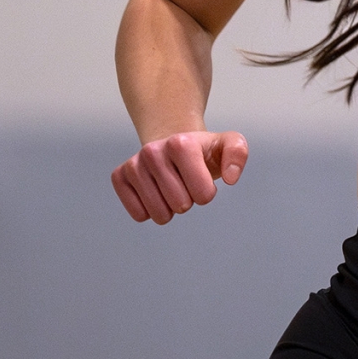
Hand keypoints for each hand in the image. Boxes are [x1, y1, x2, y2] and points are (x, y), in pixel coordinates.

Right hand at [111, 129, 247, 223]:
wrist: (174, 145)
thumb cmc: (204, 151)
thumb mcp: (229, 144)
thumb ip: (238, 154)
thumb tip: (230, 178)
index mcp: (181, 143)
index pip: (203, 194)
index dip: (207, 193)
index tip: (204, 180)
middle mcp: (152, 151)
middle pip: (181, 205)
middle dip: (189, 200)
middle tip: (185, 183)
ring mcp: (134, 164)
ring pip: (159, 214)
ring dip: (170, 208)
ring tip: (172, 188)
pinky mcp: (119, 177)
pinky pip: (139, 215)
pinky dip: (151, 211)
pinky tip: (155, 193)